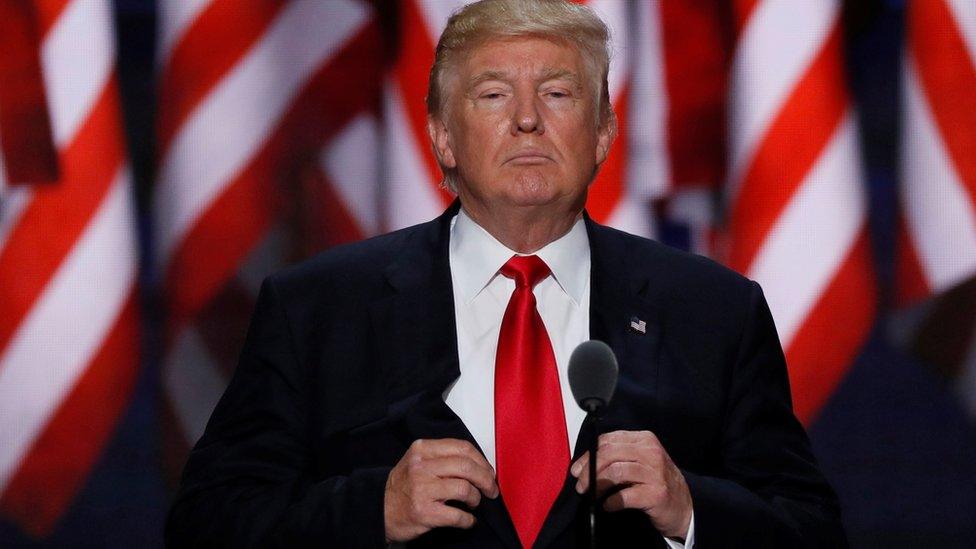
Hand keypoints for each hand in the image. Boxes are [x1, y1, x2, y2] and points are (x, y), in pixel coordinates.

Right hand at [384, 438, 498, 542]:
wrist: (379, 509)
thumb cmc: (402, 486)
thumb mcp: (417, 461)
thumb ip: (443, 457)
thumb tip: (478, 464)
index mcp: (422, 450)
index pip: (462, 448)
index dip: (481, 461)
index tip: (488, 471)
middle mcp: (421, 467)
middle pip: (467, 467)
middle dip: (486, 480)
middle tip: (490, 489)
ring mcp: (422, 489)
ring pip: (465, 489)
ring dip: (476, 498)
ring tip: (473, 502)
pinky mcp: (424, 512)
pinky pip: (458, 515)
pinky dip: (468, 520)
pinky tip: (467, 520)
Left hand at [570, 430, 691, 539]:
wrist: (685, 505)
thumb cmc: (657, 482)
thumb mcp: (640, 461)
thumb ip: (617, 456)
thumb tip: (583, 464)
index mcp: (644, 439)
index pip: (608, 440)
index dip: (588, 455)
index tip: (577, 469)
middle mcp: (651, 452)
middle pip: (609, 454)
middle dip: (588, 470)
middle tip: (580, 485)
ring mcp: (655, 473)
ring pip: (614, 472)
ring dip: (596, 485)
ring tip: (591, 494)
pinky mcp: (656, 494)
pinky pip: (624, 496)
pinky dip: (611, 502)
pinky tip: (608, 505)